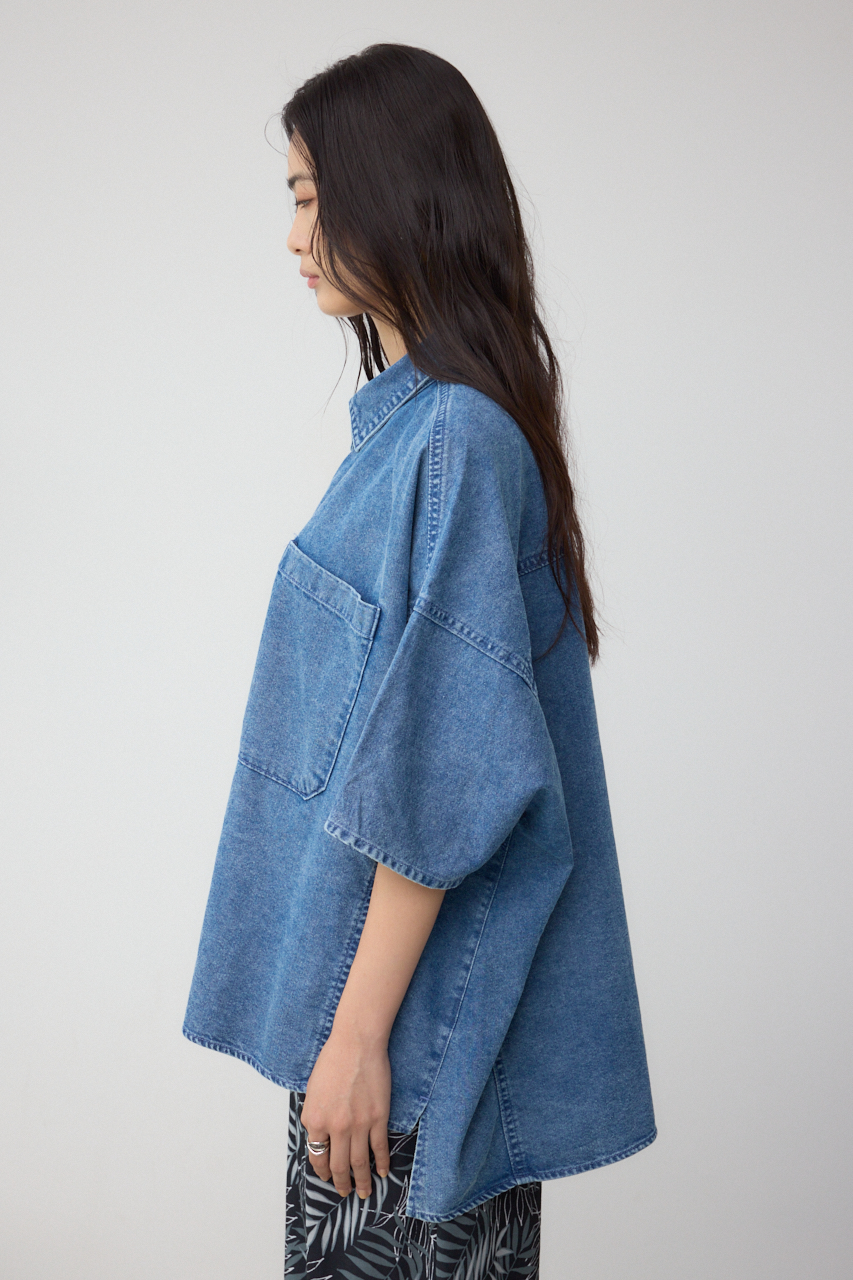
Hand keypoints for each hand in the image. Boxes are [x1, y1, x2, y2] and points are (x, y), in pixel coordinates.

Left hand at [300, 1024, 391, 1198]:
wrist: (357, 1044)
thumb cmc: (333, 1060)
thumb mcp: (313, 1090)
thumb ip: (315, 1115)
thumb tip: (320, 1135)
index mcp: (314, 1119)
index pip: (317, 1155)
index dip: (321, 1169)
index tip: (325, 1176)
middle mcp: (335, 1127)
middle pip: (338, 1165)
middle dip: (340, 1182)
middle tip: (344, 1191)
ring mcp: (358, 1124)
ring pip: (359, 1162)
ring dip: (362, 1181)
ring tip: (364, 1192)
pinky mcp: (378, 1118)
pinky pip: (379, 1148)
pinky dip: (381, 1163)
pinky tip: (382, 1172)